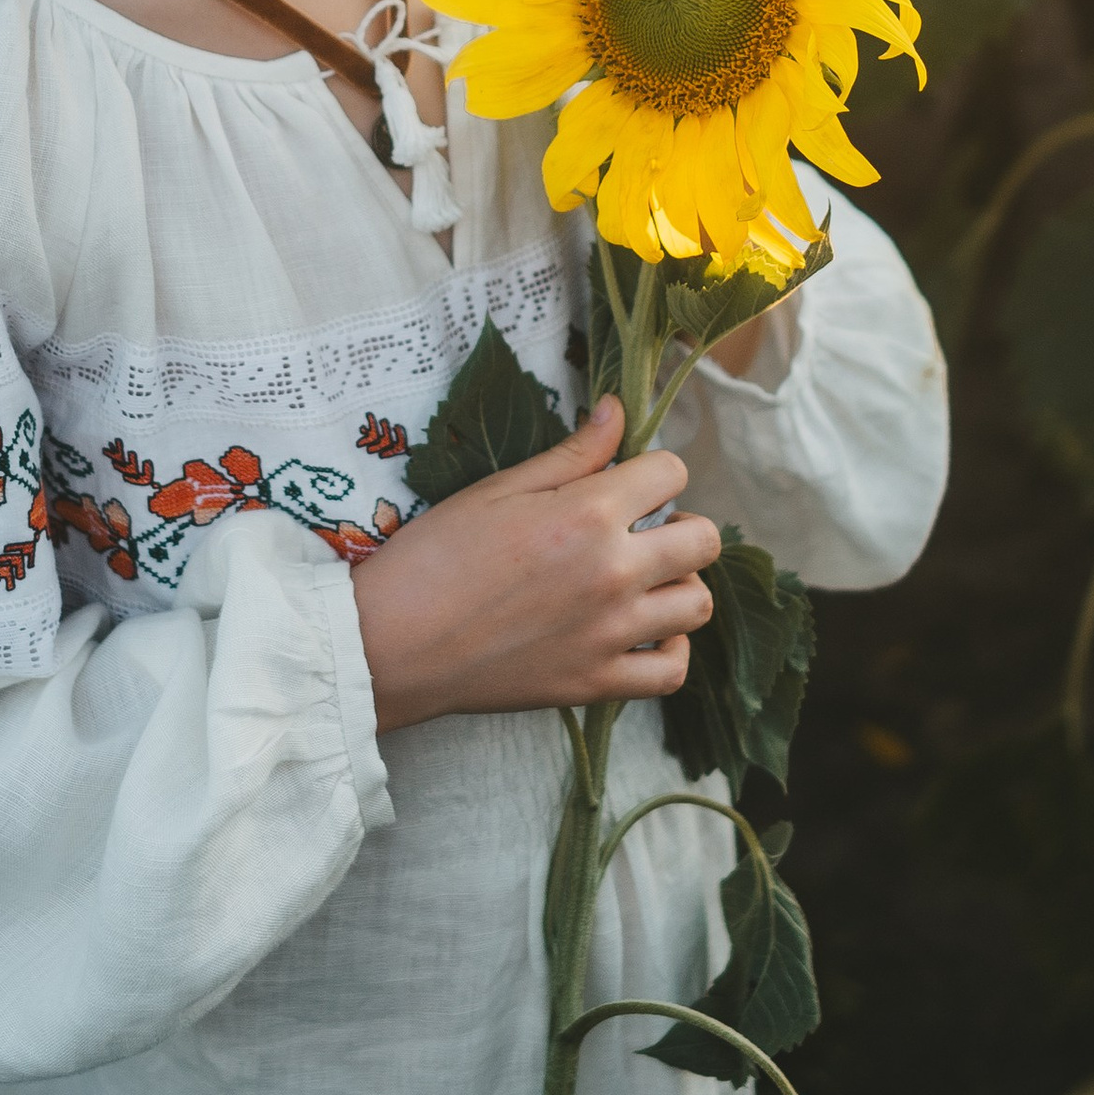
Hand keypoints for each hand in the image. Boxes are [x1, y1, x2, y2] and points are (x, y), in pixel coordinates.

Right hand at [353, 397, 722, 734]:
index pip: (671, 473)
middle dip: (682, 525)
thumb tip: (618, 411)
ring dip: (680, 586)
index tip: (629, 483)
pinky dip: (671, 651)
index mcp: (588, 514)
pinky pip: (671, 672)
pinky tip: (646, 633)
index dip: (654, 470)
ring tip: (644, 581)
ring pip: (697, 605)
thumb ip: (571, 454)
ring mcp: (609, 634)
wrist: (390, 643)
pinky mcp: (595, 683)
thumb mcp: (498, 489)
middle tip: (644, 531)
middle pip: (703, 540)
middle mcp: (612, 572)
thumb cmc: (433, 557)